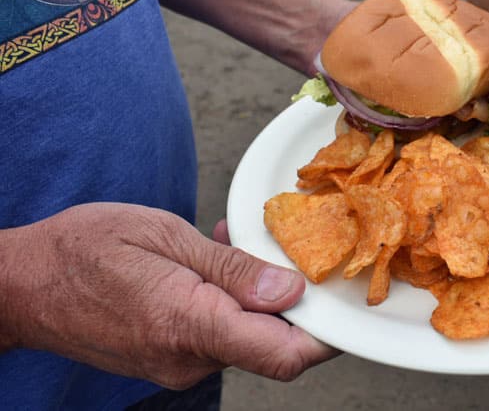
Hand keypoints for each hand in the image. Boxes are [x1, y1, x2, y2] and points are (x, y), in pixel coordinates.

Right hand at [1, 202, 337, 388]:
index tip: (343, 305)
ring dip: (254, 294)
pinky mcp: (169, 359)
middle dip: (290, 300)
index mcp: (190, 325)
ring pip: (246, 335)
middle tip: (282, 249)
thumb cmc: (84, 250)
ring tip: (228, 244)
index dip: (326, 335)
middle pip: (272, 345)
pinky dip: (228, 302)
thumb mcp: (164, 237)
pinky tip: (211, 264)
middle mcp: (188, 358)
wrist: (21, 286)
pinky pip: (218, 334)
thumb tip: (291, 292)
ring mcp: (177, 365)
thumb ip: (232, 270)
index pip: (285, 354)